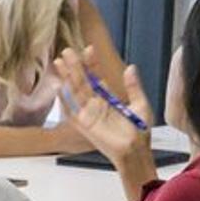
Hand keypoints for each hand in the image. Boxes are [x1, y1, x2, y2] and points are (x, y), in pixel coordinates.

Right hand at [52, 49, 152, 185]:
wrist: (135, 151)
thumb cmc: (139, 132)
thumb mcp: (141, 105)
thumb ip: (134, 87)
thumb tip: (131, 67)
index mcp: (108, 99)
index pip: (97, 77)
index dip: (92, 64)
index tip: (89, 49)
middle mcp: (96, 105)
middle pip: (82, 81)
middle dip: (75, 66)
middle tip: (67, 50)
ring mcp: (88, 114)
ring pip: (75, 92)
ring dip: (67, 77)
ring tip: (60, 62)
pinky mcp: (84, 125)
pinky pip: (70, 111)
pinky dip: (64, 99)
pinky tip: (58, 86)